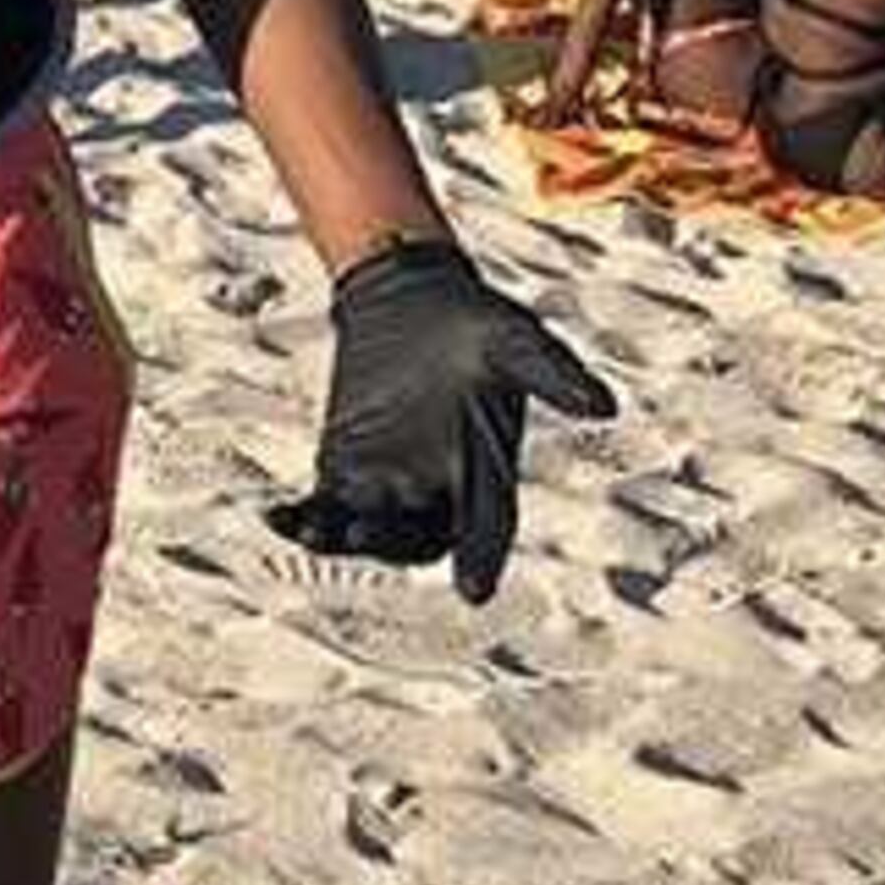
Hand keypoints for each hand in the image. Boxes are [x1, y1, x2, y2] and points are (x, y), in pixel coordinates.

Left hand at [266, 240, 616, 603]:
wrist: (409, 294)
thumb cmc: (472, 321)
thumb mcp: (514, 340)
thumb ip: (552, 372)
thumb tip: (602, 405)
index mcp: (486, 470)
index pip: (488, 525)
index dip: (481, 557)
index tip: (473, 590)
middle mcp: (439, 489)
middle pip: (420, 540)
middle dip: (395, 545)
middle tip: (368, 534)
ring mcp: (388, 483)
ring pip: (371, 533)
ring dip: (346, 538)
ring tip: (321, 529)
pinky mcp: (344, 468)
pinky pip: (325, 508)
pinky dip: (306, 520)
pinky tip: (282, 518)